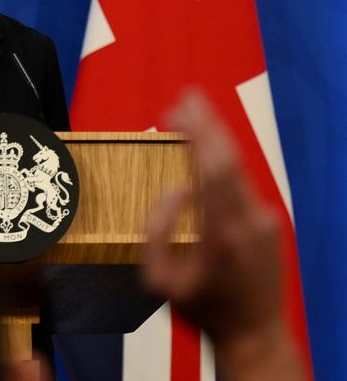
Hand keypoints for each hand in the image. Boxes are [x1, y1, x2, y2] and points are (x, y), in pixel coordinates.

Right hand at [144, 90, 306, 380]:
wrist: (254, 334)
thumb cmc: (202, 310)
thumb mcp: (159, 281)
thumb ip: (156, 231)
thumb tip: (175, 189)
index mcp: (221, 232)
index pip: (212, 166)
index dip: (196, 132)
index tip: (176, 107)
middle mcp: (249, 219)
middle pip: (229, 157)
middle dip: (207, 122)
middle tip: (186, 94)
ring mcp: (265, 220)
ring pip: (237, 170)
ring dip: (214, 141)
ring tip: (190, 116)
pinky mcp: (271, 224)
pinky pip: (241, 187)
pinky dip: (222, 165)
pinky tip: (205, 156)